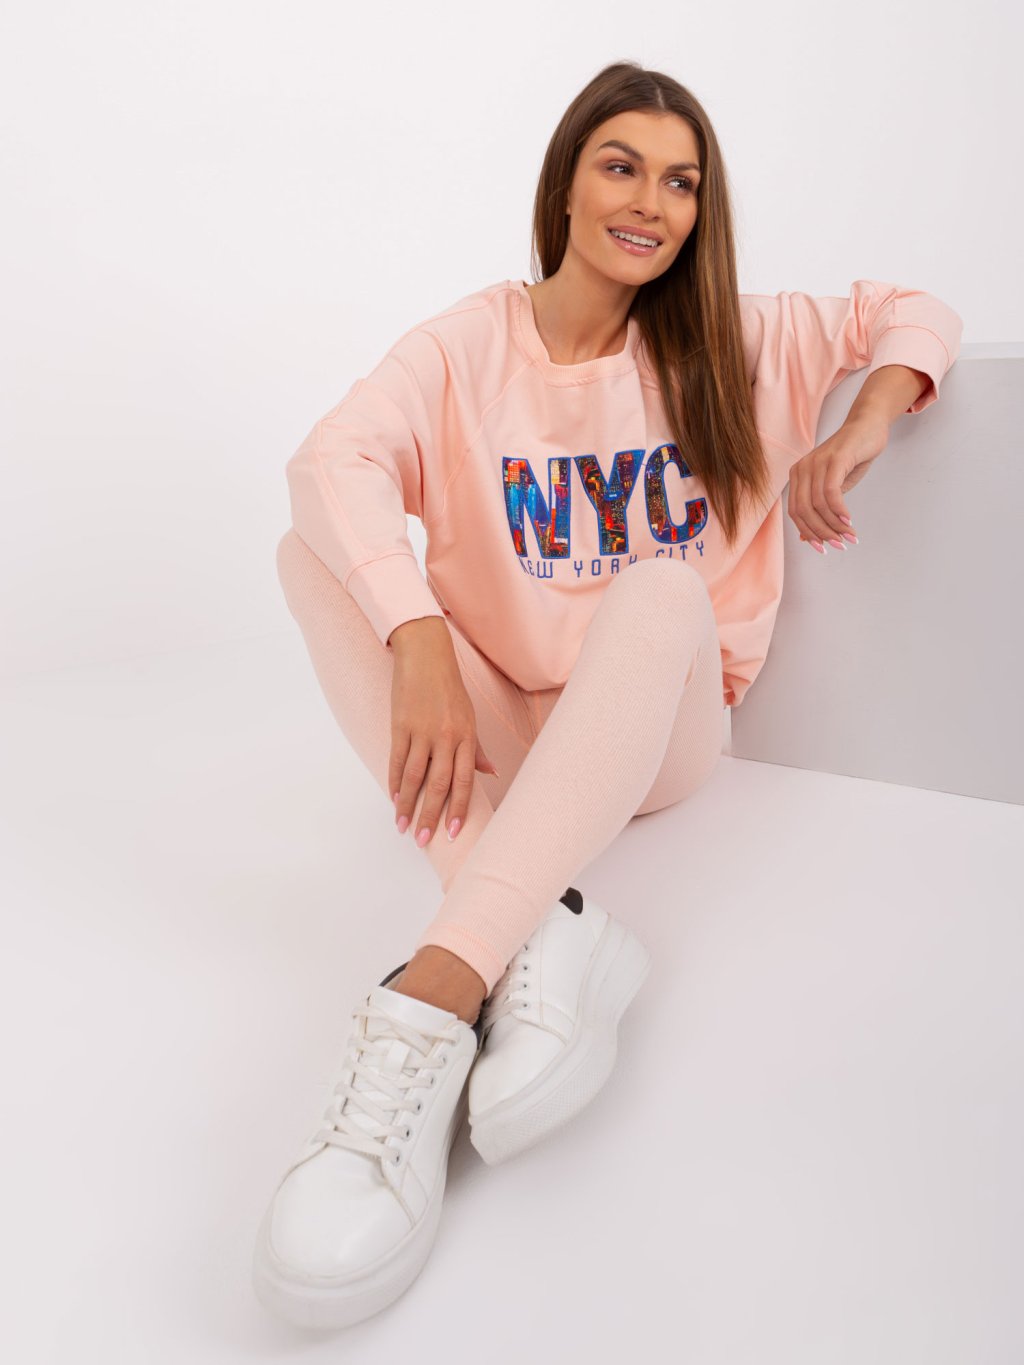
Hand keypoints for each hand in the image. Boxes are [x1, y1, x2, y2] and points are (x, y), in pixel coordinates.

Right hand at [388, 626, 498, 846]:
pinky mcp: (401, 724)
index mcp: (467, 736)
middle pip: (439, 784)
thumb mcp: (469, 717)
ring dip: (408, 805)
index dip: (458, 809)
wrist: (425, 654)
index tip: (451, 833)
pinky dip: (395, 781)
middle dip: (431, 815)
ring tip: (403, 827)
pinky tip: (394, 798)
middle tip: (424, 840)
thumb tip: (492, 774)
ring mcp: (422, 731)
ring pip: (415, 777)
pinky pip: (397, 759)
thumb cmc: (449, 688)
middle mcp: (447, 737)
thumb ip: (477, 748)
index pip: (464, 781)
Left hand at [788, 414, 888, 550]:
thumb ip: (819, 509)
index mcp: (798, 476)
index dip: (808, 532)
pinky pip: (830, 491)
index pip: (795, 512)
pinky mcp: (835, 459)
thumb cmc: (851, 458)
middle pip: (803, 511)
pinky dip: (838, 510)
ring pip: (817, 504)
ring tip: (849, 535)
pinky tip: (848, 519)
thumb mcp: (833, 487)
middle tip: (839, 544)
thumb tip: (806, 538)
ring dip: (834, 524)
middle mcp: (802, 468)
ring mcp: (816, 462)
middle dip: (821, 532)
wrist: (868, 426)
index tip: (823, 547)